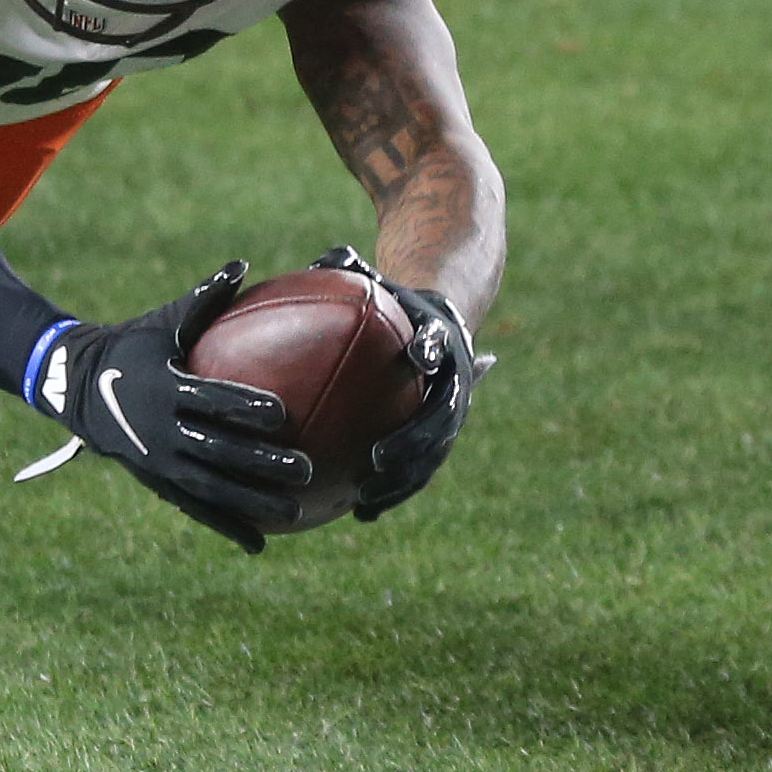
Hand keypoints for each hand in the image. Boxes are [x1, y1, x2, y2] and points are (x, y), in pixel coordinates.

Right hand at [32, 262, 312, 550]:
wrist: (76, 387)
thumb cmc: (133, 345)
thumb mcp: (163, 322)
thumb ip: (204, 299)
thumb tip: (242, 265)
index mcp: (167, 388)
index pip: (212, 398)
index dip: (244, 405)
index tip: (281, 412)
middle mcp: (163, 430)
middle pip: (218, 450)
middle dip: (261, 461)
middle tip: (303, 468)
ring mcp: (160, 462)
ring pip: (212, 488)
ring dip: (252, 502)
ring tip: (295, 513)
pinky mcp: (158, 483)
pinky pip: (196, 509)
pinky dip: (227, 526)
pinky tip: (260, 544)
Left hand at [313, 245, 479, 519]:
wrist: (446, 325)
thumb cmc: (398, 302)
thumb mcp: (380, 283)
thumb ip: (353, 271)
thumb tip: (317, 259)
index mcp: (441, 340)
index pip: (440, 342)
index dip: (431, 349)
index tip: (417, 356)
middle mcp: (454, 384)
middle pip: (441, 418)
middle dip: (413, 442)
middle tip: (377, 458)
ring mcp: (451, 418)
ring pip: (432, 456)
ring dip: (403, 480)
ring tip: (367, 499)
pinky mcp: (439, 441)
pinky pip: (418, 472)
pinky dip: (392, 492)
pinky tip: (358, 513)